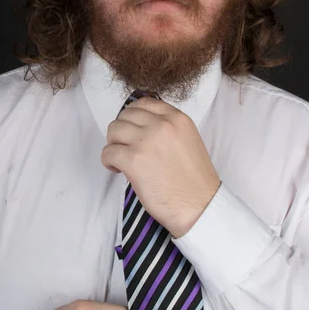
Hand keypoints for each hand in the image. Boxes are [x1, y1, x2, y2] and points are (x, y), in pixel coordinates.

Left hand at [102, 97, 220, 237]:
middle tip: (125, 146)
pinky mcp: (133, 161)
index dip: (133, 115)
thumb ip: (168, 127)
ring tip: (121, 158)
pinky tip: (118, 169)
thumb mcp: (189, 140)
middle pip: (125, 115)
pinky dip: (108, 161)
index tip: (132, 129)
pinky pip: (108, 152)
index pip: (144, 103)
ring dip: (114, 144)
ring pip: (114, 130)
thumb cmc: (195, 180)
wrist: (200, 207)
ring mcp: (146, 142)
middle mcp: (162, 125)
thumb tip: (141, 126)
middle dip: (121, 130)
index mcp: (177, 119)